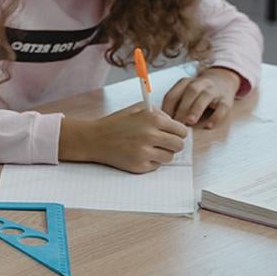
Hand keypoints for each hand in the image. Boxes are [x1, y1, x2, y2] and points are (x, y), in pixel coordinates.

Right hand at [61, 103, 187, 172]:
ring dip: (162, 154)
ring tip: (149, 148)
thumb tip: (175, 124)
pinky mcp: (139, 165)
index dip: (177, 133)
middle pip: (179, 145)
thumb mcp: (136, 109)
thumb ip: (158, 113)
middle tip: (163, 143)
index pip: (181, 131)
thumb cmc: (116, 123)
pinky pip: (156, 166)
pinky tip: (139, 154)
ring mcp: (145, 152)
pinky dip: (150, 161)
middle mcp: (150, 135)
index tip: (171, 134)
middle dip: (172, 144)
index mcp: (152, 119)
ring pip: (169, 157)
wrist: (94, 139)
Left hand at [162, 68, 241, 128]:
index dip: (167, 107)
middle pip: (190, 93)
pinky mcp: (227, 99)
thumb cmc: (198, 91)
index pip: (173, 93)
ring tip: (190, 122)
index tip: (164, 121)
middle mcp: (200, 83)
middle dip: (182, 108)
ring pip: (205, 97)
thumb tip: (162, 120)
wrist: (223, 80)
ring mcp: (214, 90)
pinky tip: (209, 126)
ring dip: (196, 109)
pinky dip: (216, 117)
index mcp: (185, 82)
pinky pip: (222, 107)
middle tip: (177, 123)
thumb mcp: (184, 92)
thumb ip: (174, 103)